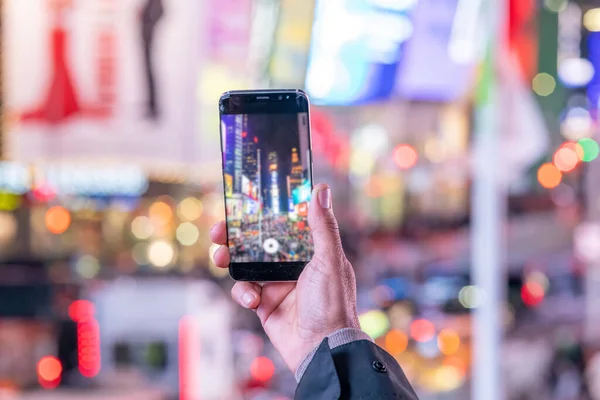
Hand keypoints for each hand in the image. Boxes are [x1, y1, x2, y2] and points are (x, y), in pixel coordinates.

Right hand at [210, 183, 360, 372]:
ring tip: (221, 257)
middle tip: (220, 231)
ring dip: (230, 260)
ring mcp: (276, 284)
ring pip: (245, 265)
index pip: (282, 225)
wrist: (322, 348)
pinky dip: (243, 293)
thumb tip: (321, 190)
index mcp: (308, 251)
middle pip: (258, 243)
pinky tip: (252, 299)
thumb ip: (322, 227)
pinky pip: (245, 291)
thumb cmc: (333, 303)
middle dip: (236, 236)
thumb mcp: (329, 260)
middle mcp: (291, 265)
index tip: (245, 204)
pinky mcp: (265, 304)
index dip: (263, 214)